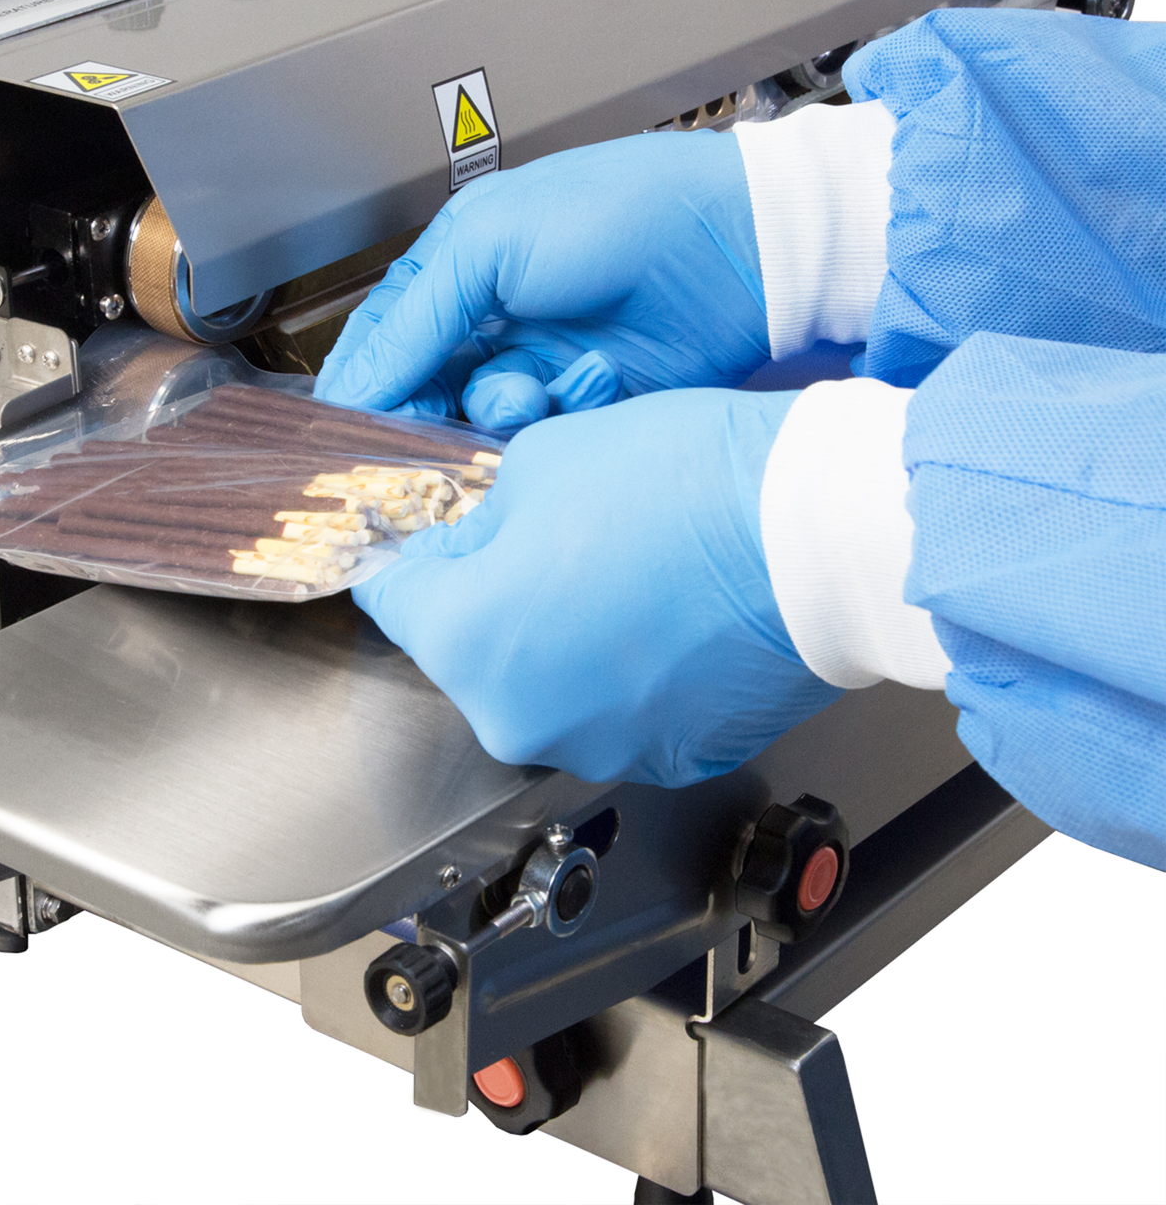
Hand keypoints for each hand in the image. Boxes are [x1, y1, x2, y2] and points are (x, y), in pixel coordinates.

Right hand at [316, 131, 768, 429]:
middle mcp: (491, 317)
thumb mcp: (491, 244)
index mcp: (458, 263)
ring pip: (474, 418)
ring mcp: (536, 362)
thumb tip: (352, 386)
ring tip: (527, 391)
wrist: (739, 247)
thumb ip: (413, 319)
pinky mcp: (581, 404)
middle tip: (429, 425)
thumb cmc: (621, 212)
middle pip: (422, 387)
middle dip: (423, 409)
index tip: (349, 426)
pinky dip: (550, 418)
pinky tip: (577, 387)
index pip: (384, 335)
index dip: (364, 380)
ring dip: (494, 411)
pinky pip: (534, 435)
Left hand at [351, 388, 840, 785]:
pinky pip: (616, 709)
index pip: (394, 597)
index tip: (437, 534)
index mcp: (469, 642)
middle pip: (472, 650)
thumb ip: (484, 516)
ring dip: (564, 636)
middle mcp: (520, 720)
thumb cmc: (688, 486)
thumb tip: (473, 541)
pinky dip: (627, 669)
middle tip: (551, 535)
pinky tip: (667, 610)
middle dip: (496, 594)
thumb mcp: (542, 459)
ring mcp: (598, 748)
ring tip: (625, 568)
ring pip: (547, 685)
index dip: (415, 552)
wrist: (824, 536)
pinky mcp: (671, 759)